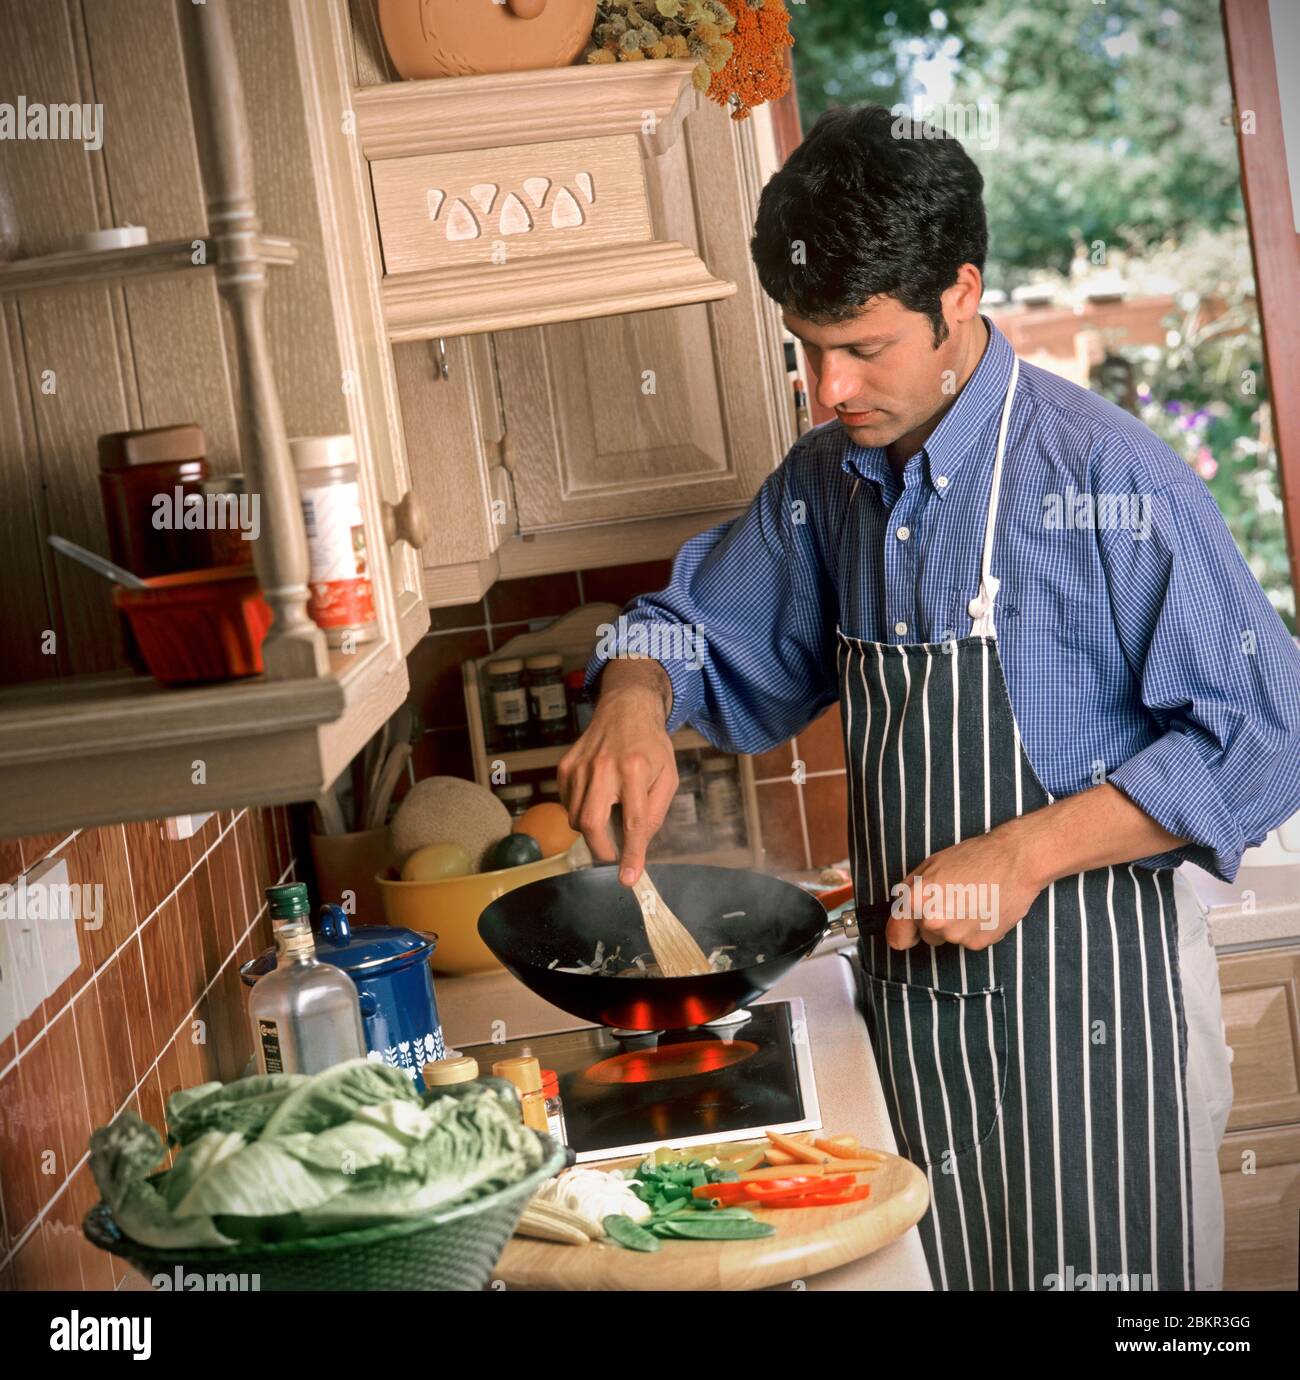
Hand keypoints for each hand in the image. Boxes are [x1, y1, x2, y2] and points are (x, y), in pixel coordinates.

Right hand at [557, 666, 675, 886]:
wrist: (625, 709)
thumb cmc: (651, 746)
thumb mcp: (667, 777)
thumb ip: (654, 812)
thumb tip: (637, 844)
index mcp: (635, 770)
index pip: (633, 822)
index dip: (631, 854)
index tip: (628, 878)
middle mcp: (603, 768)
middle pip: (591, 824)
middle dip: (601, 850)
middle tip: (613, 856)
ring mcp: (580, 766)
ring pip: (576, 818)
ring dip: (593, 828)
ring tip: (609, 810)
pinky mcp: (565, 766)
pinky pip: (567, 804)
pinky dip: (580, 810)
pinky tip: (596, 795)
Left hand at [886, 826, 1047, 950]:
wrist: (1015, 861)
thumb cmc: (974, 858)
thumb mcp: (930, 865)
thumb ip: (910, 891)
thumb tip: (901, 908)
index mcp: (917, 902)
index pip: (895, 936)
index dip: (901, 931)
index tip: (906, 931)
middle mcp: (935, 923)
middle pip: (924, 935)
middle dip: (933, 921)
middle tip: (952, 897)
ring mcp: (958, 936)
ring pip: (948, 937)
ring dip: (955, 924)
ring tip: (971, 899)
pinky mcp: (980, 943)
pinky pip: (968, 939)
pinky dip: (974, 928)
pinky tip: (984, 907)